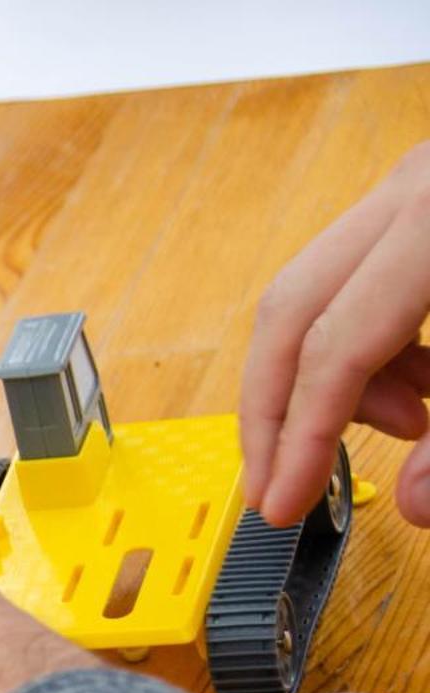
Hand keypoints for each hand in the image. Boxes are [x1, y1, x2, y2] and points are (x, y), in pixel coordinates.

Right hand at [241, 141, 429, 527]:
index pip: (335, 345)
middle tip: (278, 483)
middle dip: (278, 411)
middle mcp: (415, 192)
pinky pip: (362, 281)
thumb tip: (417, 500)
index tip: (282, 502)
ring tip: (407, 425)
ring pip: (319, 294)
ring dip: (338, 378)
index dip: (301, 439)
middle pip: (291, 311)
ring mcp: (417, 189)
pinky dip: (377, 345)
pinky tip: (428, 385)